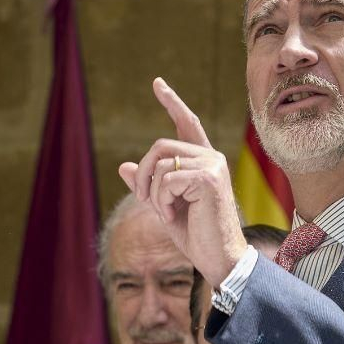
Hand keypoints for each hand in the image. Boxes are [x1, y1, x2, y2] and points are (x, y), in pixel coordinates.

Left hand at [117, 78, 248, 283]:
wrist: (220, 259)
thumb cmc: (196, 236)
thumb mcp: (164, 207)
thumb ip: (147, 185)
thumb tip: (123, 166)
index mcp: (203, 162)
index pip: (187, 124)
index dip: (171, 102)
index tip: (157, 83)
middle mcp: (211, 157)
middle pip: (160, 146)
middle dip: (142, 174)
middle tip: (141, 199)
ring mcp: (213, 165)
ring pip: (160, 162)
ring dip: (151, 192)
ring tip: (164, 212)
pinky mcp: (209, 178)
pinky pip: (167, 179)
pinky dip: (160, 200)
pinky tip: (173, 215)